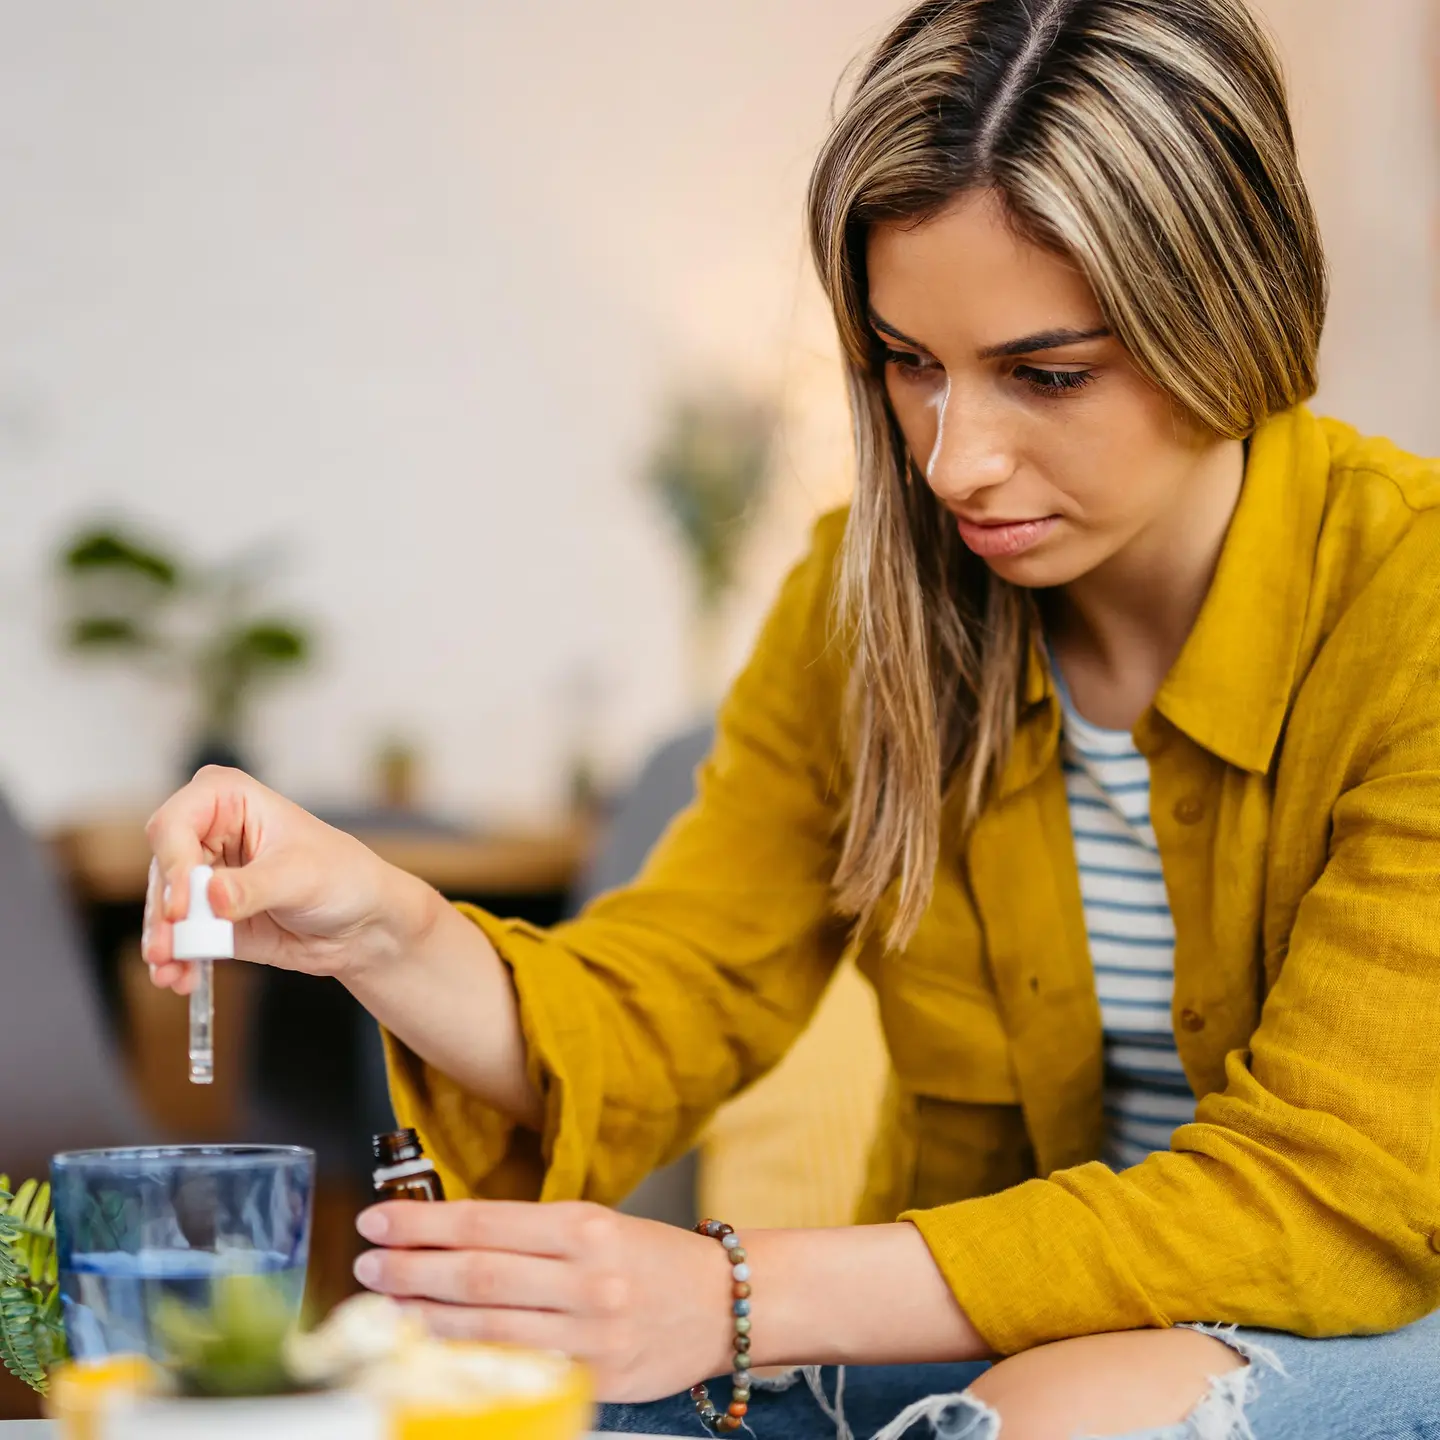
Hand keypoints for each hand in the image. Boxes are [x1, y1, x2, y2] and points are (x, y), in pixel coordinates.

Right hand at [141, 765, 436, 993]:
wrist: (362, 923)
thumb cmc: (342, 876)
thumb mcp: (301, 877)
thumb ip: (253, 888)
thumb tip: (211, 897)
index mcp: (228, 799)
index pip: (175, 824)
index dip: (172, 864)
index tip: (181, 905)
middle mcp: (207, 833)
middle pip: (163, 870)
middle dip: (163, 913)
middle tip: (166, 949)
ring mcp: (204, 877)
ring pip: (164, 908)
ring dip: (163, 943)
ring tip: (171, 973)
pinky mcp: (207, 916)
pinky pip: (179, 938)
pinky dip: (176, 960)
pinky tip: (180, 980)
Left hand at [353, 1200, 735, 1402]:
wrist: (725, 1303)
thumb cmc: (653, 1259)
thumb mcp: (597, 1225)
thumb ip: (531, 1235)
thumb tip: (449, 1238)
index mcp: (585, 1226)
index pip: (485, 1223)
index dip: (423, 1223)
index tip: (378, 1219)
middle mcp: (587, 1277)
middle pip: (477, 1274)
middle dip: (411, 1269)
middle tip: (367, 1263)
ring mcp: (592, 1333)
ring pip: (488, 1327)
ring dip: (426, 1318)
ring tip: (385, 1306)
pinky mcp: (597, 1378)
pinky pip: (520, 1371)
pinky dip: (471, 1361)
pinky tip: (436, 1352)